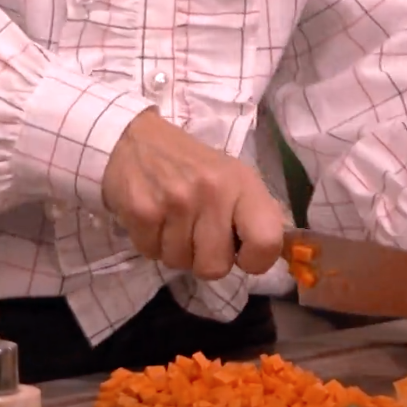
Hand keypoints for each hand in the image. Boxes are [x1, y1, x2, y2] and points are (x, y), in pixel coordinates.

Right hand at [102, 109, 283, 279]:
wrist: (136, 139)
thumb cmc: (194, 166)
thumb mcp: (235, 179)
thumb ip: (255, 215)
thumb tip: (269, 255)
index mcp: (243, 184)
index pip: (266, 242)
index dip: (255, 261)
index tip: (241, 254)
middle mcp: (212, 192)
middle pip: (215, 267)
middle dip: (205, 259)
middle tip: (198, 234)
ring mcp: (175, 201)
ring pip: (180, 263)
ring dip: (175, 250)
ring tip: (173, 221)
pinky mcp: (142, 211)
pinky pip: (152, 254)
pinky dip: (151, 244)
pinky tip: (154, 219)